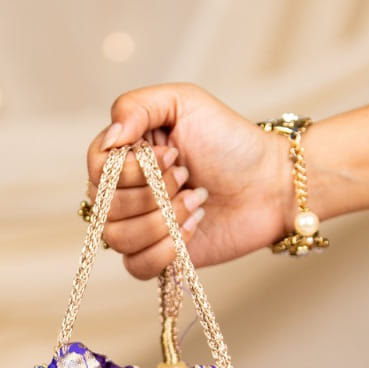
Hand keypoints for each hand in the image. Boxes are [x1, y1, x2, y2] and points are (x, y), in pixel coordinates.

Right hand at [86, 83, 291, 278]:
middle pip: (105, 206)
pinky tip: (193, 228)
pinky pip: (136, 266)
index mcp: (126, 154)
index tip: (174, 155)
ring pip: (118, 238)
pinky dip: (165, 250)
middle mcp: (126, 191)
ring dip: (163, 220)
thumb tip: (110, 137)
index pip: (97, 167)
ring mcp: (141, 226)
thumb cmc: (231, 141)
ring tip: (196, 202)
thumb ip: (136, 106)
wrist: (271, 184)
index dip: (131, 168)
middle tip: (189, 176)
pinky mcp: (159, 257)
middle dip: (154, 192)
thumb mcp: (184, 102)